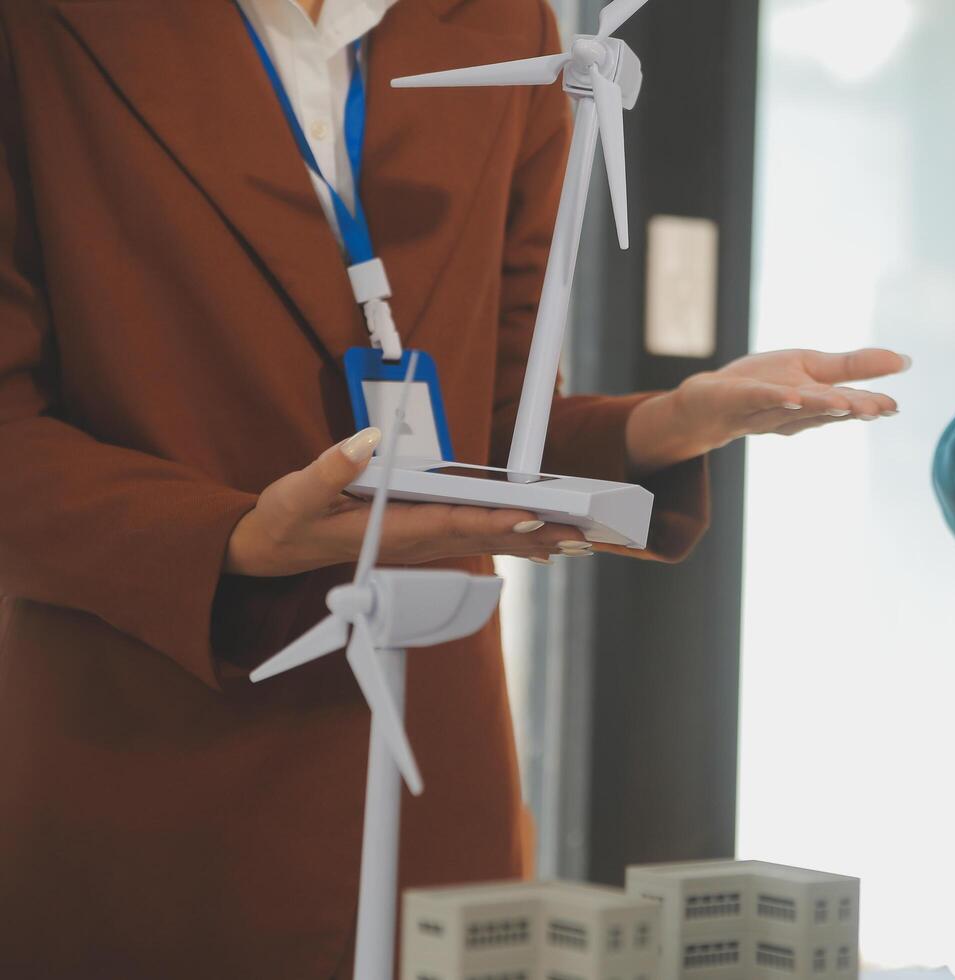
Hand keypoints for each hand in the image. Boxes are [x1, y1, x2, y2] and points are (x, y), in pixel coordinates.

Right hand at [225, 429, 591, 577]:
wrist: (275, 547)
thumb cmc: (286, 519)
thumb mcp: (296, 491)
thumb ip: (330, 467)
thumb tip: (367, 440)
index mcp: (390, 532)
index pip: (452, 525)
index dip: (493, 521)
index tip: (532, 516)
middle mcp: (414, 543)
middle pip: (483, 536)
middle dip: (532, 534)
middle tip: (581, 532)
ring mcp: (420, 544)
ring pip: (485, 541)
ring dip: (530, 540)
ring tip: (578, 541)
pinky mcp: (421, 538)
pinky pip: (474, 538)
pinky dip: (509, 537)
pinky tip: (539, 539)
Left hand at [624, 348, 908, 475]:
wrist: (709, 404)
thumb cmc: (765, 386)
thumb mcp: (812, 368)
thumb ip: (854, 367)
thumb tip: (905, 360)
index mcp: (816, 405)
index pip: (848, 406)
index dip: (870, 407)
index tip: (894, 407)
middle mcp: (795, 413)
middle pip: (827, 411)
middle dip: (852, 410)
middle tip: (879, 409)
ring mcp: (766, 409)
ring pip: (797, 409)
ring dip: (821, 406)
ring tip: (845, 403)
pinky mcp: (739, 398)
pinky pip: (759, 399)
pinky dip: (777, 398)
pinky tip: (793, 394)